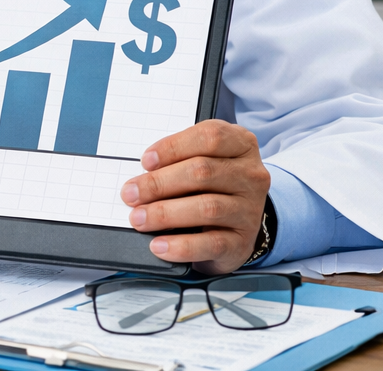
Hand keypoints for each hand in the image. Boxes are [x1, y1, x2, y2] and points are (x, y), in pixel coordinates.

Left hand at [121, 120, 270, 273]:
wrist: (236, 224)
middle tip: (131, 194)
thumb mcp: (201, 162)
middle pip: (203, 172)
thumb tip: (140, 179)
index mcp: (241, 145)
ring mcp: (249, 209)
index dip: (173, 147)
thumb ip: (178, 161)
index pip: (210, 137)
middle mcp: (251, 175)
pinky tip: (159, 245)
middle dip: (159, 183)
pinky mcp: (243, 241)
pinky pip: (212, 244)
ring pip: (207, 207)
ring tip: (139, 218)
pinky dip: (181, 245)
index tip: (146, 161)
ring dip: (165, 213)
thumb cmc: (210, 185)